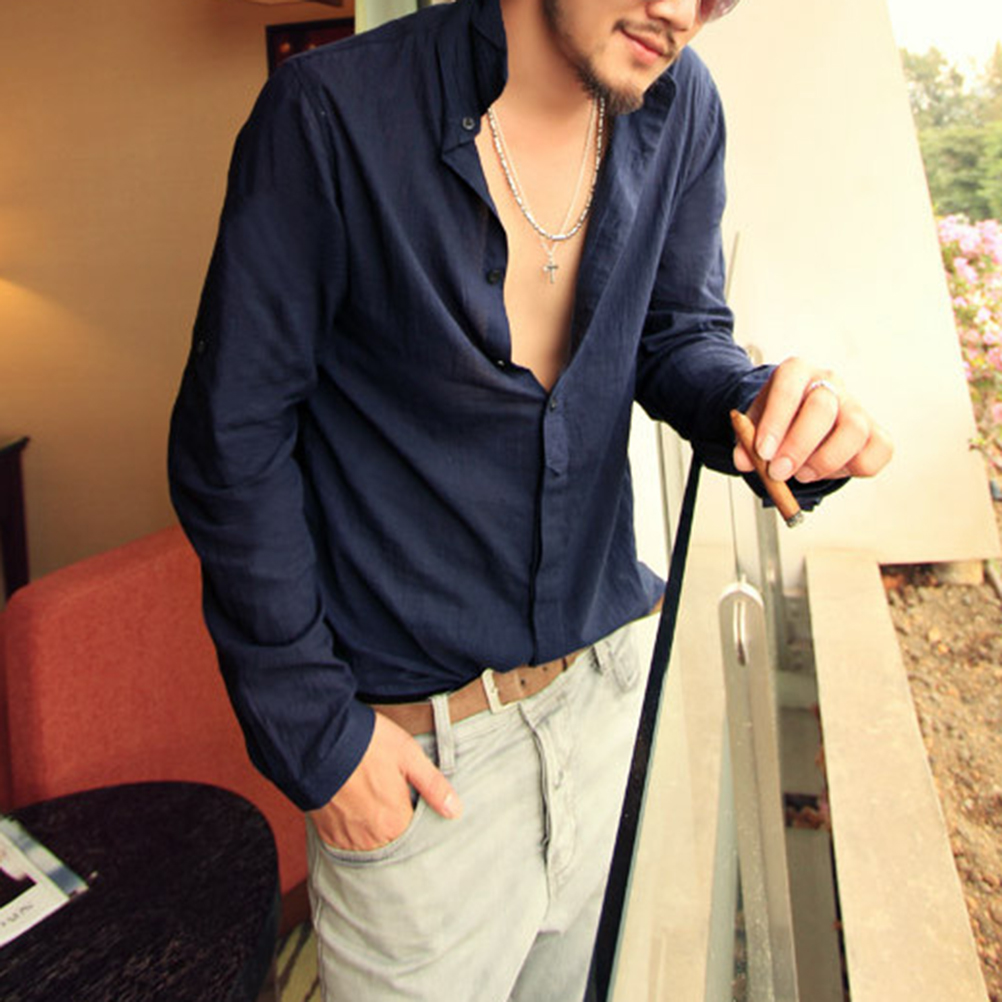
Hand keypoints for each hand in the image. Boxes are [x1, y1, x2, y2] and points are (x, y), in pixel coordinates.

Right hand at [309, 711, 461, 851]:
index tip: (416, 806)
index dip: (420, 821)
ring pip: (370, 846)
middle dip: (398, 827)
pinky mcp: (327, 833)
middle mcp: (371, 838)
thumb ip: (433, 785)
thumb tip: (455, 811)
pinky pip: (347, 843)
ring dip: (377, 832)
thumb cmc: (366, 743)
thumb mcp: (408, 755)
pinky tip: (357, 811)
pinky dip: (355, 832)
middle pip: (394, 844)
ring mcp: (347, 837)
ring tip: (375, 805)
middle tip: (394, 801)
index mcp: (395, 822)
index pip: (418, 838)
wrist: (318, 739)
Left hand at [733, 358, 892, 483]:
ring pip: (855, 430)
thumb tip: (744, 460)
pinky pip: (877, 451)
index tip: (763, 452)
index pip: (788, 389)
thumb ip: (747, 440)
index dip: (776, 422)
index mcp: (796, 373)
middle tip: (779, 472)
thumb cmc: (779, 419)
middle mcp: (829, 384)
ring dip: (825, 461)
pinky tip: (828, 471)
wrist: (801, 418)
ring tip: (802, 474)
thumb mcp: (754, 423)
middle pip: (822, 408)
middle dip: (798, 445)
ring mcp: (856, 406)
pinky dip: (854, 468)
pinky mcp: (875, 431)